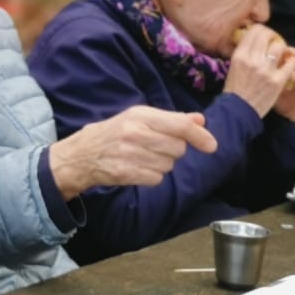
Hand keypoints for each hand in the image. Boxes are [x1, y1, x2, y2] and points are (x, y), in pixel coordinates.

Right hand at [48, 106, 217, 198]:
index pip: (180, 126)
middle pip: (178, 148)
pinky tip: (139, 168)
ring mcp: (130, 154)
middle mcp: (136, 133)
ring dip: (162, 164)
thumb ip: (172, 119)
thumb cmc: (116, 132)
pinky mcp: (126, 173)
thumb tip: (200, 120)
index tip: (211, 145)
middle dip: (174, 150)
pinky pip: (157, 179)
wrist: (82, 154)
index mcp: (141, 115)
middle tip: (156, 146)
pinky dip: (152, 176)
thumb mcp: (141, 118)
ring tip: (144, 156)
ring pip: (169, 165)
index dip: (200, 136)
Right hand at [223, 24, 294, 117]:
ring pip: (280, 47)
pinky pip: (290, 64)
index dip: (262, 30)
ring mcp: (265, 70)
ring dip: (282, 49)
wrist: (239, 111)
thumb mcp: (233, 66)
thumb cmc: (235, 89)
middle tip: (275, 41)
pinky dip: (291, 62)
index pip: (254, 31)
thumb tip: (253, 39)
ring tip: (282, 54)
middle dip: (273, 36)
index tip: (265, 35)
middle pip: (267, 35)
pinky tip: (289, 65)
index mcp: (240, 55)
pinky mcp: (277, 81)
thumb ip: (243, 52)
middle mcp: (252, 60)